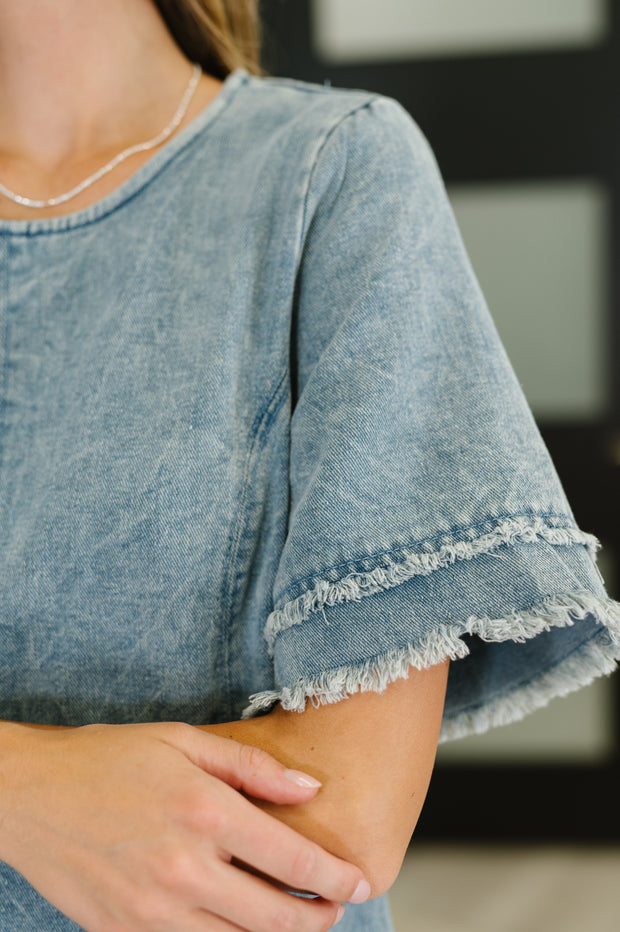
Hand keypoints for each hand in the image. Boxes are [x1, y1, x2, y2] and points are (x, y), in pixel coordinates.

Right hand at [0, 721, 368, 930]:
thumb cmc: (107, 758)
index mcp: (204, 813)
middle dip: (318, 919)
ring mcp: (153, 911)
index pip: (292, 861)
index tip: (359, 880)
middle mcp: (184, 870)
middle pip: (275, 919)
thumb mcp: (183, 742)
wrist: (29, 795)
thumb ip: (253, 767)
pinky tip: (236, 925)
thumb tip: (311, 790)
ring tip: (295, 921)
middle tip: (334, 909)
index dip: (336, 878)